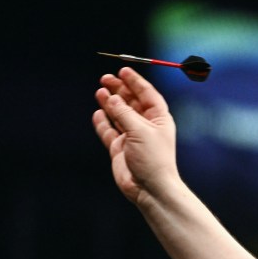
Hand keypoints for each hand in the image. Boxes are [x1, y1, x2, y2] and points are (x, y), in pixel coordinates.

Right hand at [92, 67, 178, 203]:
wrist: (149, 188)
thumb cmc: (153, 159)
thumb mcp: (139, 131)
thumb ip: (123, 113)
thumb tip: (110, 98)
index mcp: (159, 119)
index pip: (147, 94)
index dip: (135, 82)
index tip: (123, 70)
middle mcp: (146, 126)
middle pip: (131, 102)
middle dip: (119, 89)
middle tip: (105, 78)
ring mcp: (132, 137)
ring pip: (119, 114)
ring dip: (110, 103)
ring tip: (100, 91)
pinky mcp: (120, 148)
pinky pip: (109, 130)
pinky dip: (103, 121)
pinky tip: (98, 112)